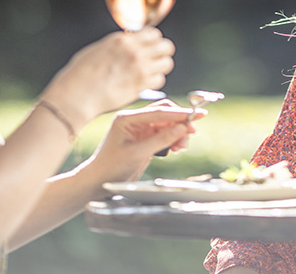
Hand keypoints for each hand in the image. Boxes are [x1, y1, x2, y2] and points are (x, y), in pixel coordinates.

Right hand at [43, 28, 175, 126]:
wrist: (76, 95)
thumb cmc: (80, 74)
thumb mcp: (97, 49)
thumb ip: (118, 45)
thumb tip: (129, 44)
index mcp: (122, 40)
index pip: (154, 33)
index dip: (153, 40)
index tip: (149, 47)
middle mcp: (134, 52)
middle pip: (166, 46)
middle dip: (163, 52)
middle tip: (155, 59)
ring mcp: (139, 69)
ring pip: (167, 63)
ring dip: (160, 68)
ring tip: (150, 72)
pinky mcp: (141, 86)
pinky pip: (159, 80)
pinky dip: (154, 82)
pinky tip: (144, 83)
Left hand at [80, 102, 204, 187]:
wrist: (99, 182)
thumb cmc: (111, 167)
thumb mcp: (137, 153)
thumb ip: (161, 140)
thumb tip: (182, 128)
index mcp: (128, 119)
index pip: (159, 112)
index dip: (179, 113)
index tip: (196, 114)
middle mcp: (134, 121)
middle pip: (165, 114)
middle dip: (180, 123)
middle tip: (192, 132)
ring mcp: (140, 130)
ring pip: (167, 125)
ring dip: (178, 133)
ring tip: (182, 147)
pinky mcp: (145, 140)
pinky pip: (165, 135)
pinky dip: (173, 140)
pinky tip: (176, 148)